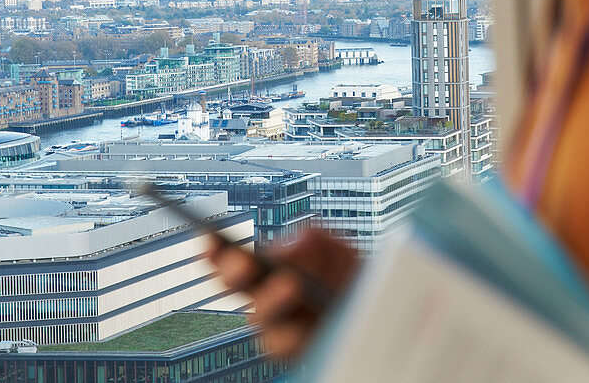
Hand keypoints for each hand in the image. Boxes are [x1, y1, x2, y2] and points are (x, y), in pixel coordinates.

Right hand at [207, 227, 359, 357]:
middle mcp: (265, 297)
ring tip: (292, 285)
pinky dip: (297, 332)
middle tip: (245, 265)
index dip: (216, 251)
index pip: (232, 259)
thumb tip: (289, 246)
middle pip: (236, 287)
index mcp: (268, 269)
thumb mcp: (339, 250)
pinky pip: (285, 345)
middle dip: (234, 274)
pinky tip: (311, 320)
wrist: (378, 309)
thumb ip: (315, 239)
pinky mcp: (294, 350)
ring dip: (273, 300)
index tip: (210, 238)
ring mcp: (276, 325)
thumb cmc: (350, 278)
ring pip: (259, 318)